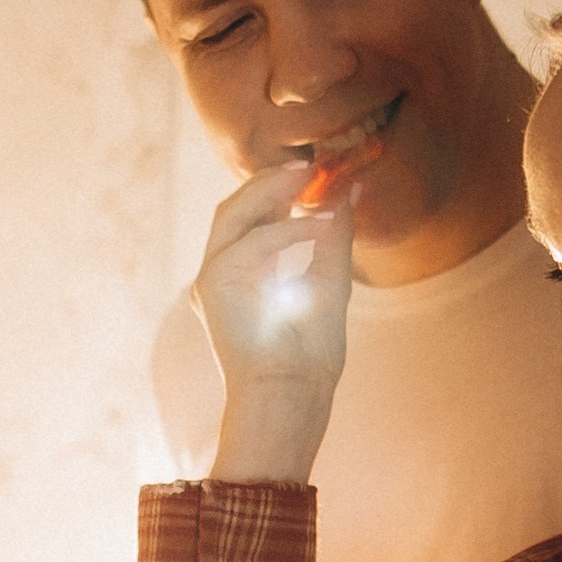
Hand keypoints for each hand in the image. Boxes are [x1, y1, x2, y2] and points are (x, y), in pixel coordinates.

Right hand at [193, 162, 352, 482]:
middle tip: (308, 164)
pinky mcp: (214, 285)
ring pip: (233, 214)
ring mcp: (211, 281)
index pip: (248, 222)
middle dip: (268, 181)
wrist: (286, 397)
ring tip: (311, 176)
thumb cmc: (307, 360)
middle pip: (233, 209)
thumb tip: (350, 191)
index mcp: (238, 282)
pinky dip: (290, 229)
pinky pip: (253, 241)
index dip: (275, 191)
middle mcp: (218, 278)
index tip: (311, 174)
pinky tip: (323, 222)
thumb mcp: (328, 285)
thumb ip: (334, 239)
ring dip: (272, 191)